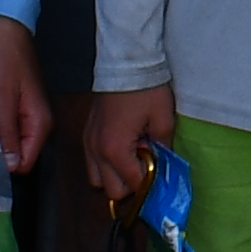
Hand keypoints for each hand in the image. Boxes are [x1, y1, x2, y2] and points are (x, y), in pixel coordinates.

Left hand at [0, 16, 47, 174]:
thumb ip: (7, 133)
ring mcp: (28, 114)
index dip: (3, 164)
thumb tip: (9, 166)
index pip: (24, 164)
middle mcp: (38, 122)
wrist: (5, 28)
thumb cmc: (4, 58)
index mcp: (40, 123)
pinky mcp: (18, 106)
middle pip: (18, 155)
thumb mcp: (1, 98)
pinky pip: (6, 128)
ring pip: (10, 142)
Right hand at [82, 83, 176, 209]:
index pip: (133, 184)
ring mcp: (88, 142)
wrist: (126, 61)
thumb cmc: (146, 89)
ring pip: (98, 180)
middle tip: (147, 163)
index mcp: (114, 150)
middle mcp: (96, 151)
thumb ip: (163, 148)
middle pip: (112, 190)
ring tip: (134, 156)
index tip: (161, 173)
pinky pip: (92, 163)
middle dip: (132, 183)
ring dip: (116, 176)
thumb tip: (163, 165)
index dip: (150, 183)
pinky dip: (106, 164)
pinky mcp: (87, 134)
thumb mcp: (163, 119)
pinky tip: (123, 147)